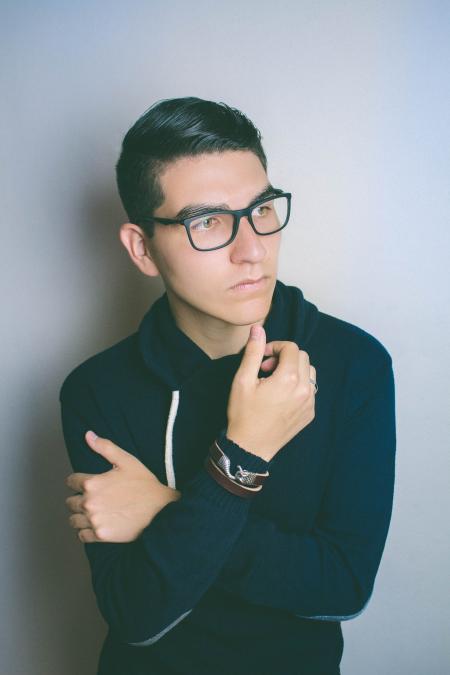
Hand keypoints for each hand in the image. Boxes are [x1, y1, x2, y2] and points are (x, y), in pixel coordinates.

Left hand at [65, 431, 180, 542]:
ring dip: (81, 516)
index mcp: (92, 483)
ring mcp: (94, 521)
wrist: (160, 510)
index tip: (90, 484)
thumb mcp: (127, 461)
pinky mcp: (101, 536)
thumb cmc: (144, 484)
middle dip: (79, 499)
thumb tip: (88, 435)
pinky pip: (82, 535)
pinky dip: (86, 531)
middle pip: (70, 502)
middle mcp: (89, 503)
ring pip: (73, 520)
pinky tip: (98, 524)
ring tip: (95, 512)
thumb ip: (104, 447)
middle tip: (95, 498)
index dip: (79, 481)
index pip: (71, 482)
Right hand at [226, 325, 316, 461]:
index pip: (291, 347)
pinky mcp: (310, 413)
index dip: (275, 347)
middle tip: (266, 369)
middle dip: (285, 357)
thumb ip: (253, 352)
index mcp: (289, 379)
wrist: (250, 447)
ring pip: (310, 372)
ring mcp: (310, 403)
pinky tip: (280, 396)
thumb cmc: (243, 414)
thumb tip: (258, 329)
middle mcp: (305, 390)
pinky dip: (298, 385)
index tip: (262, 358)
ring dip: (294, 370)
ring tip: (275, 382)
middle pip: (303, 356)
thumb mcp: (242, 380)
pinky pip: (310, 389)